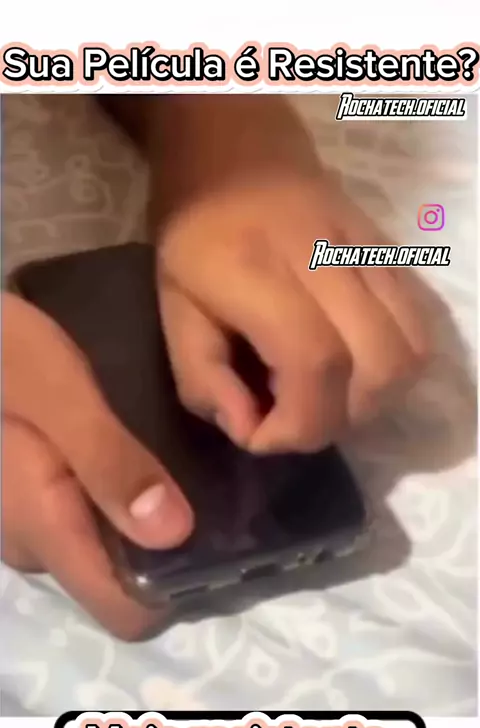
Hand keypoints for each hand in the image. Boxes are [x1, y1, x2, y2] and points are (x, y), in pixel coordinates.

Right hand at [2, 294, 192, 638]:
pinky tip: (144, 458)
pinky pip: (90, 519)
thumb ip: (108, 461)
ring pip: (106, 549)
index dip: (176, 592)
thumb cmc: (2, 350)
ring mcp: (29, 522)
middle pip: (122, 582)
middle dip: (167, 549)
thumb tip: (174, 535)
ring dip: (146, 522)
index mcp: (44, 526)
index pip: (124, 613)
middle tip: (212, 492)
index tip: (223, 544)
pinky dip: (121, 500)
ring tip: (185, 471)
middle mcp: (34, 542)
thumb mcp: (57, 392)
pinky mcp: (31, 497)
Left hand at [157, 168, 429, 453]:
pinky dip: (396, 368)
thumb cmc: (195, 232)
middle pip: (379, 366)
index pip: (316, 362)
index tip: (262, 435)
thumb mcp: (171, 307)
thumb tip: (249, 430)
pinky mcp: (393, 254)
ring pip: (412, 352)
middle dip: (339, 420)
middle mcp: (328, 259)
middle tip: (296, 418)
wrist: (237, 148)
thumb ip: (202, 377)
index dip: (298, 423)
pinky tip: (355, 369)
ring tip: (328, 397)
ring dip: (375, 399)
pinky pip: (421, 326)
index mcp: (260, 270)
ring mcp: (371, 252)